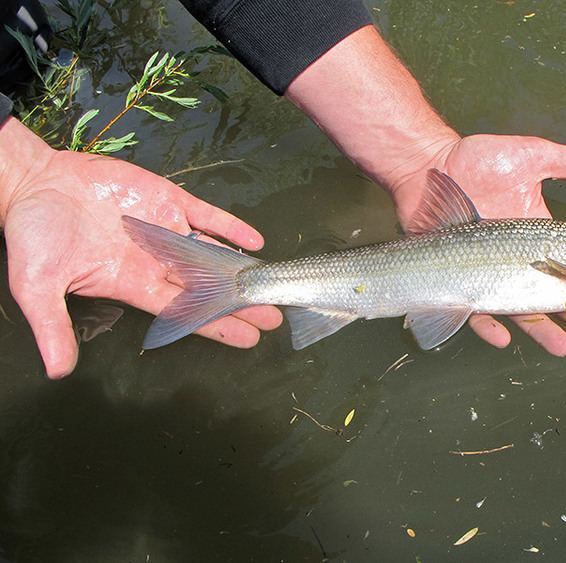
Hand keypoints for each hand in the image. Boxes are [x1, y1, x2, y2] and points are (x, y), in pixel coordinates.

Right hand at [1, 119, 281, 378]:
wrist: (33, 182)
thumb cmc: (33, 233)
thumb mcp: (36, 285)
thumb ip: (52, 326)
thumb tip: (58, 371)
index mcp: (132, 283)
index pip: (184, 312)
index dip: (216, 325)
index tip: (248, 339)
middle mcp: (156, 261)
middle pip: (208, 287)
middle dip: (241, 303)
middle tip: (274, 318)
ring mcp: (166, 229)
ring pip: (213, 253)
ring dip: (243, 269)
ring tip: (273, 285)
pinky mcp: (167, 200)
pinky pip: (205, 216)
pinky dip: (229, 227)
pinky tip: (254, 241)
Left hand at [389, 134, 565, 355]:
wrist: (429, 164)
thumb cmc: (480, 161)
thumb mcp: (534, 156)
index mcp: (546, 237)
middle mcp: (524, 261)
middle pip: (564, 297)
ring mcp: (492, 273)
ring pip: (524, 310)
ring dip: (545, 331)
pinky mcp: (461, 279)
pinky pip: (475, 309)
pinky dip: (487, 324)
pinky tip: (503, 336)